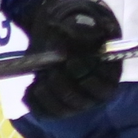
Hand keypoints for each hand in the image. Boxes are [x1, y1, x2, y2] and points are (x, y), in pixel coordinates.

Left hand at [21, 0, 122, 119]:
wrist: (65, 38)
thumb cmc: (81, 31)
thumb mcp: (87, 25)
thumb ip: (86, 30)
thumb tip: (76, 32)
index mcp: (107, 77)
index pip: (103, 88)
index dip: (88, 79)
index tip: (71, 62)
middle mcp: (93, 95)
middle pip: (81, 101)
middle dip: (64, 87)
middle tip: (53, 72)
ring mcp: (74, 103)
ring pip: (62, 110)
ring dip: (49, 97)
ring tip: (41, 80)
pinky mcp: (55, 107)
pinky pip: (45, 113)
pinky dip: (35, 103)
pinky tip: (30, 88)